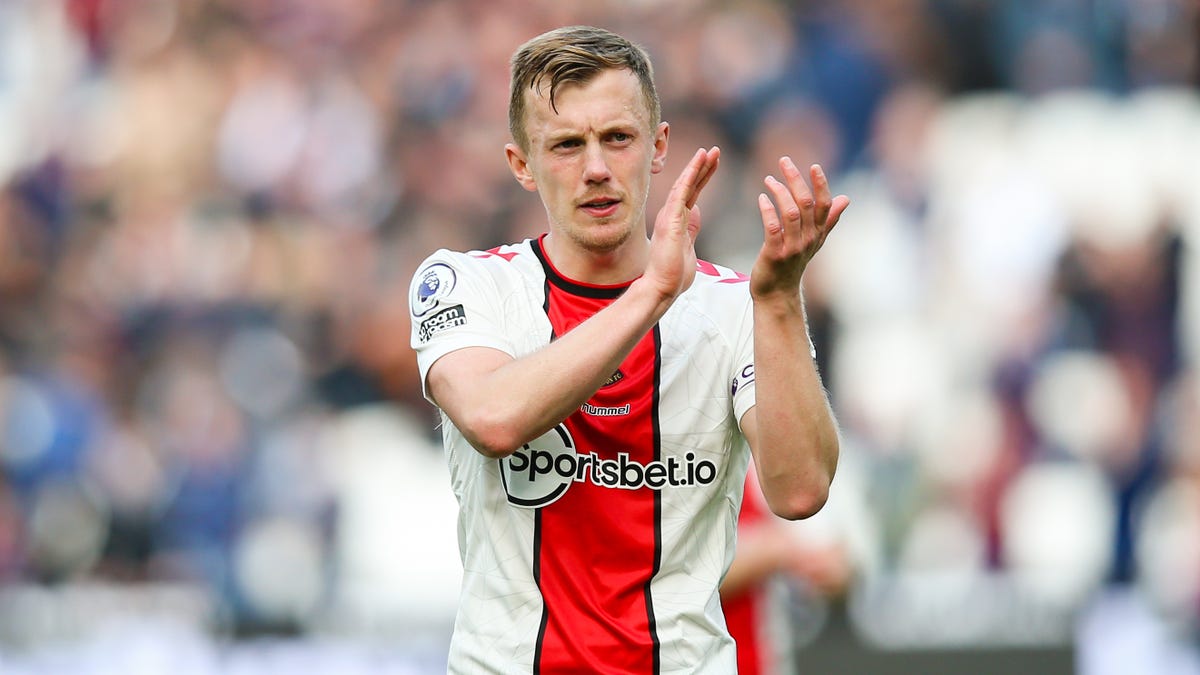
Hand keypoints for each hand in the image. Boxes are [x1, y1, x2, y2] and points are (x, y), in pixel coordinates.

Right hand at [643, 146, 719, 301]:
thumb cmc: (673, 275)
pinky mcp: (670, 219)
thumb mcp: (688, 247)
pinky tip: (699, 161)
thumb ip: (692, 229)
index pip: (693, 193)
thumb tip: (697, 212)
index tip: (713, 164)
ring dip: (697, 166)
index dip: (704, 177)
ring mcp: (670, 216)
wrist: (662, 287)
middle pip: (690, 185)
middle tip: (715, 151)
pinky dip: (691, 174)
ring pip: (686, 184)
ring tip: (710, 151)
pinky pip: (682, 191)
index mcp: (678, 221)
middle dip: (703, 167)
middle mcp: (672, 214)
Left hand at [751, 157, 848, 300]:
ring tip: (769, 179)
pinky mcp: (775, 255)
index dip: (821, 184)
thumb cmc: (792, 264)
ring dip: (779, 192)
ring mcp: (793, 248)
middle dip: (796, 179)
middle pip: (807, 203)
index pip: (825, 204)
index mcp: (818, 233)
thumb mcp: (813, 241)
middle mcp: (809, 239)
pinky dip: (767, 210)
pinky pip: (773, 228)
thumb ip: (829, 219)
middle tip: (784, 161)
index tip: (814, 166)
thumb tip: (845, 198)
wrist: (776, 293)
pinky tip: (761, 198)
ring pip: (791, 213)